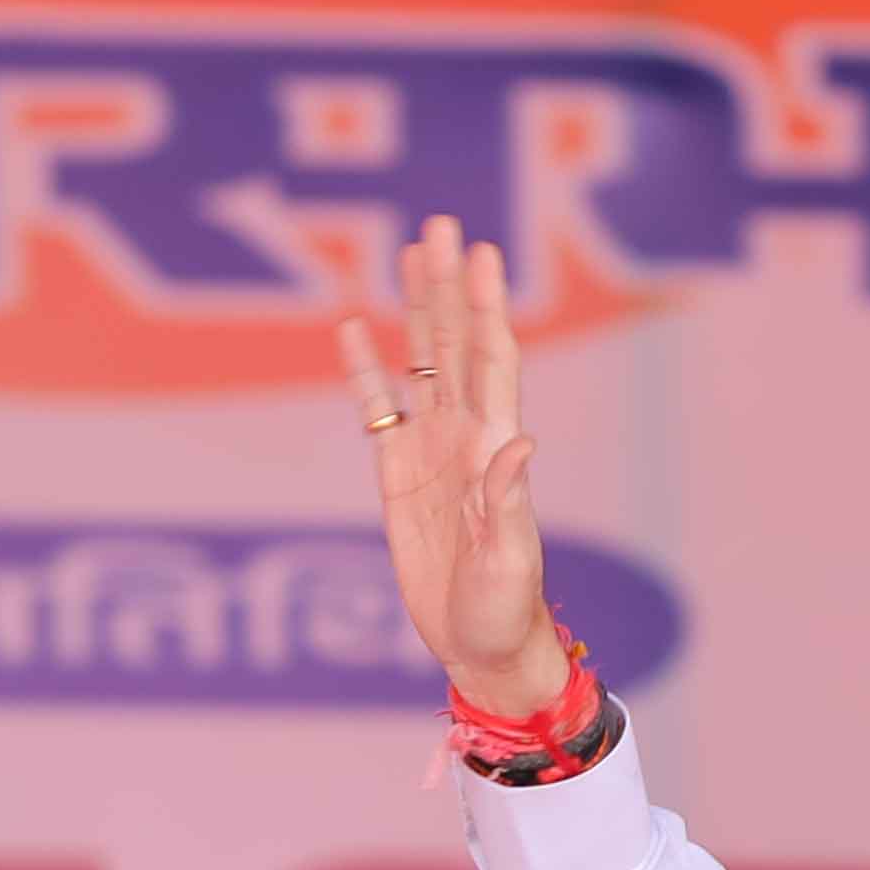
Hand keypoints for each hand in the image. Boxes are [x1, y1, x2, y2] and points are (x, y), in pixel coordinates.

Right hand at [342, 216, 562, 722]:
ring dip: (417, 308)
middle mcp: (465, 437)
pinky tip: (350, 328)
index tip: (480, 253)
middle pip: (454, 343)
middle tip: (440, 225)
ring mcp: (431, 451)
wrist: (479, 645)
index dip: (485, 306)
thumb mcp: (511, 557)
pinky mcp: (397, 475)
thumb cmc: (504, 608)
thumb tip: (518, 443)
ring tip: (410, 252)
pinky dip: (362, 370)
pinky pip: (376, 409)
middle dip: (448, 285)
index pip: (491, 360)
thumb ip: (508, 500)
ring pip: (421, 362)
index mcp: (494, 448)